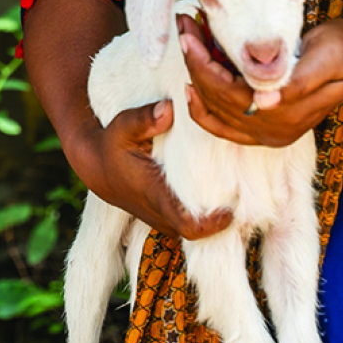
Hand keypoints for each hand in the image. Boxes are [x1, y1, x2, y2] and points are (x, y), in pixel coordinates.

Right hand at [71, 100, 231, 241]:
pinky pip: (190, 224)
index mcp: (156, 196)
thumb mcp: (123, 126)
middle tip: (244, 195)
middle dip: (222, 220)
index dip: (213, 224)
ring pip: (196, 230)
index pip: (188, 226)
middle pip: (200, 234)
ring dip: (214, 217)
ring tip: (237, 191)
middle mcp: (162, 215)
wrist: (98, 167)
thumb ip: (144, 119)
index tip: (231, 211)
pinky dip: (205, 214)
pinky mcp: (165, 217)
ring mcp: (163, 220)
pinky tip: (220, 190)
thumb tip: (170, 108)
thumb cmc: (114, 145)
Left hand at [178, 13, 342, 147]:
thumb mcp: (326, 57)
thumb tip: (263, 103)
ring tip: (187, 38)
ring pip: (215, 112)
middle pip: (216, 101)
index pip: (228, 92)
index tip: (188, 30)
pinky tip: (190, 85)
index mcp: (287, 114)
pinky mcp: (264, 127)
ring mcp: (267, 133)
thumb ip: (297, 82)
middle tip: (184, 23)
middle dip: (194, 62)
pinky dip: (203, 107)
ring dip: (194, 77)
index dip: (202, 63)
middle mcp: (273, 131)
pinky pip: (223, 126)